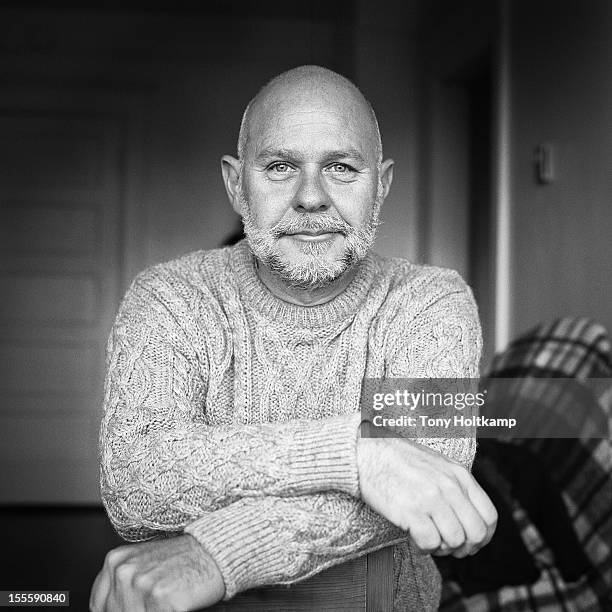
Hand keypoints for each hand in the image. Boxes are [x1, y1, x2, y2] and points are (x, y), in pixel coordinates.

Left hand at [89, 534, 224, 610]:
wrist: (213, 552)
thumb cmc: (181, 560)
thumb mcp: (142, 565)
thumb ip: (121, 587)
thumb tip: (107, 610)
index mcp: (115, 561)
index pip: (99, 606)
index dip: (117, 611)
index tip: (137, 606)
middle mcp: (124, 571)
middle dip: (138, 611)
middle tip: (156, 600)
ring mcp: (142, 585)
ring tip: (166, 600)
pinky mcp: (161, 599)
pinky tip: (176, 603)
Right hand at [357, 424, 496, 557]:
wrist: (366, 452)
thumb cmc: (397, 459)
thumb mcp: (436, 464)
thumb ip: (456, 486)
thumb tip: (468, 518)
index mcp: (459, 474)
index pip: (489, 516)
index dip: (483, 537)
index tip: (471, 543)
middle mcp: (449, 486)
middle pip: (475, 533)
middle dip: (464, 548)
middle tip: (448, 546)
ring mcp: (431, 498)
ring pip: (454, 541)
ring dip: (442, 548)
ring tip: (428, 539)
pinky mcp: (411, 510)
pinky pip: (430, 543)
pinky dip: (424, 548)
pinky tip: (414, 538)